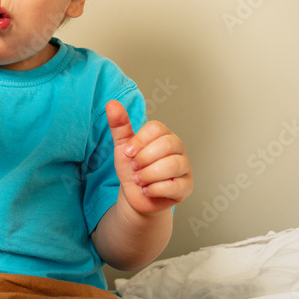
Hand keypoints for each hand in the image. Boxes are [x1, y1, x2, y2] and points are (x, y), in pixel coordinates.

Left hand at [106, 100, 192, 215]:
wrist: (135, 194)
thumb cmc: (133, 168)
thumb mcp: (123, 145)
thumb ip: (119, 125)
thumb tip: (112, 103)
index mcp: (164, 135)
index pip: (156, 128)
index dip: (139, 141)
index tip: (128, 152)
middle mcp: (178, 149)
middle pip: (167, 145)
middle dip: (144, 158)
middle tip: (134, 167)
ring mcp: (185, 168)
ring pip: (172, 165)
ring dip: (148, 174)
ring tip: (138, 179)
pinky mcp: (186, 187)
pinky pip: (174, 186)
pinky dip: (154, 189)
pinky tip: (146, 190)